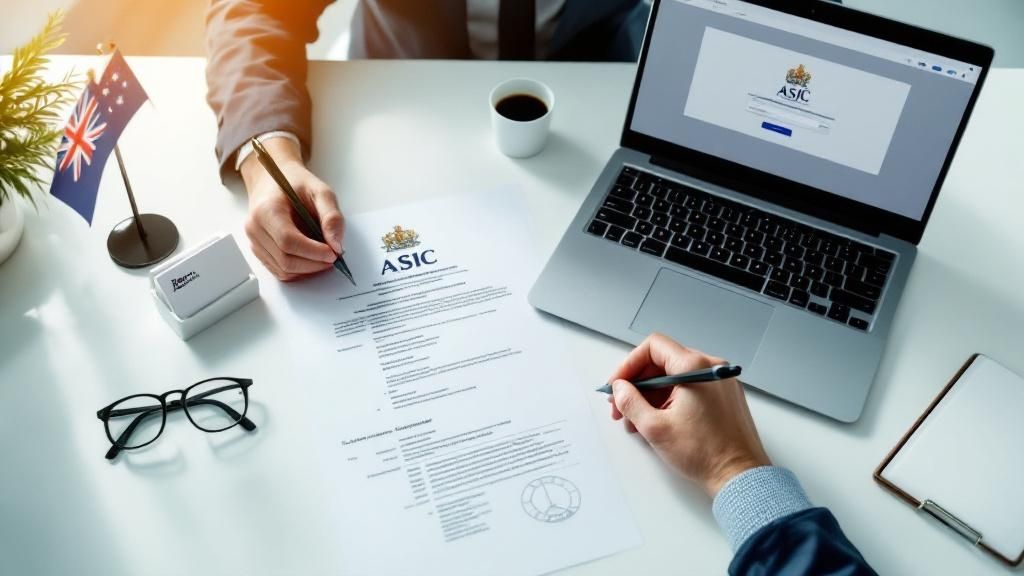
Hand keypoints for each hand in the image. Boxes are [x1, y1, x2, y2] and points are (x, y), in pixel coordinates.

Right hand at [240, 137, 344, 280]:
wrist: (272, 180)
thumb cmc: (294, 183)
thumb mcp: (320, 191)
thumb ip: (331, 216)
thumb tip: (336, 245)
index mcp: (267, 209)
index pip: (288, 241)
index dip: (313, 252)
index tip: (333, 254)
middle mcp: (255, 227)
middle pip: (285, 259)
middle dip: (313, 264)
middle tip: (332, 258)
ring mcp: (254, 240)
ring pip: (282, 269)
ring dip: (307, 270)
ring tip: (323, 258)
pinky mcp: (258, 250)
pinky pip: (278, 270)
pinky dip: (298, 271)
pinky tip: (311, 260)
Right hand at [608, 333, 770, 496]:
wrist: (739, 476)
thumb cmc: (705, 453)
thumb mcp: (655, 428)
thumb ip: (630, 402)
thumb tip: (619, 389)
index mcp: (695, 368)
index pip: (653, 347)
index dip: (629, 364)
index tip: (618, 385)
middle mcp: (711, 368)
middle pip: (663, 361)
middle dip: (637, 384)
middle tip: (620, 406)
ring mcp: (720, 382)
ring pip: (675, 377)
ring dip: (651, 395)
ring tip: (637, 421)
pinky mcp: (724, 397)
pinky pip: (690, 388)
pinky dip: (670, 400)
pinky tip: (658, 421)